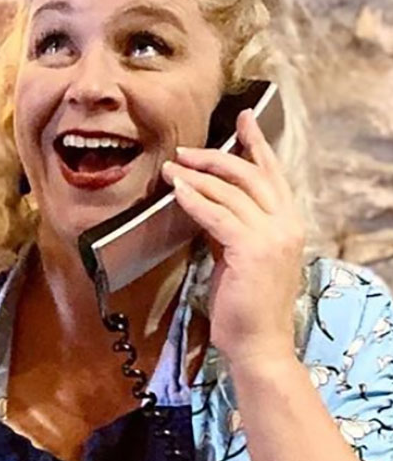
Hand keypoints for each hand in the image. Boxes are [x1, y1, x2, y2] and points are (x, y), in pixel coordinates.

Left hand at [161, 109, 304, 366]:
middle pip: (250, 174)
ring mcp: (272, 236)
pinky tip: (175, 190)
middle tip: (186, 149)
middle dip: (217, 156)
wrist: (259, 343)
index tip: (243, 118)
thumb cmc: (246, 305)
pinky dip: (194, 199)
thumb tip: (207, 204)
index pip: (272, 174)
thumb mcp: (239, 256)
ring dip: (197, 176)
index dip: (256, 144)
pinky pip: (216, 214)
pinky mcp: (250, 249)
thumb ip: (231, 228)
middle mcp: (286, 224)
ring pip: (230, 191)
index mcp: (288, 223)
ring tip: (172, 167)